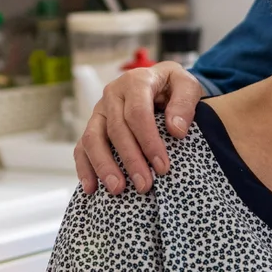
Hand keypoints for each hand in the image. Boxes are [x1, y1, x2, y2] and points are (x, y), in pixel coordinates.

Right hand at [75, 62, 202, 195]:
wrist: (162, 81)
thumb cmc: (175, 86)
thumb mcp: (188, 85)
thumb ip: (185, 103)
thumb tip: (176, 130)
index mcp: (136, 82)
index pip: (138, 114)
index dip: (149, 142)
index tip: (162, 167)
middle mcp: (113, 95)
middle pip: (116, 130)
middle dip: (130, 160)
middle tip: (144, 186)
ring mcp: (100, 111)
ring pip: (93, 139)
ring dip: (104, 166)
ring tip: (118, 190)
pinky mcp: (94, 126)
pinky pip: (82, 147)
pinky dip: (85, 168)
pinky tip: (92, 188)